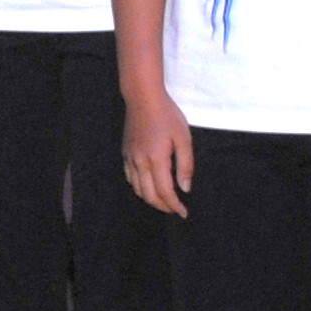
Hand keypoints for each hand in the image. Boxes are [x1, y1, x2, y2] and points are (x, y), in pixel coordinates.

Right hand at [123, 87, 196, 214]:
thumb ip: (185, 165)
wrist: (143, 98)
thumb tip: (185, 188)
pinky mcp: (125, 153)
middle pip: (150, 196)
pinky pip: (130, 179)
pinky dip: (140, 188)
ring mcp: (130, 158)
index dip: (175, 206)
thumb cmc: (167, 115)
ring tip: (165, 200)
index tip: (184, 212)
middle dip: (163, 207)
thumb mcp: (183, 138)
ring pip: (138, 190)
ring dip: (151, 200)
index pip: (165, 192)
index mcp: (156, 159)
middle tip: (176, 209)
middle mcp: (140, 162)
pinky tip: (149, 186)